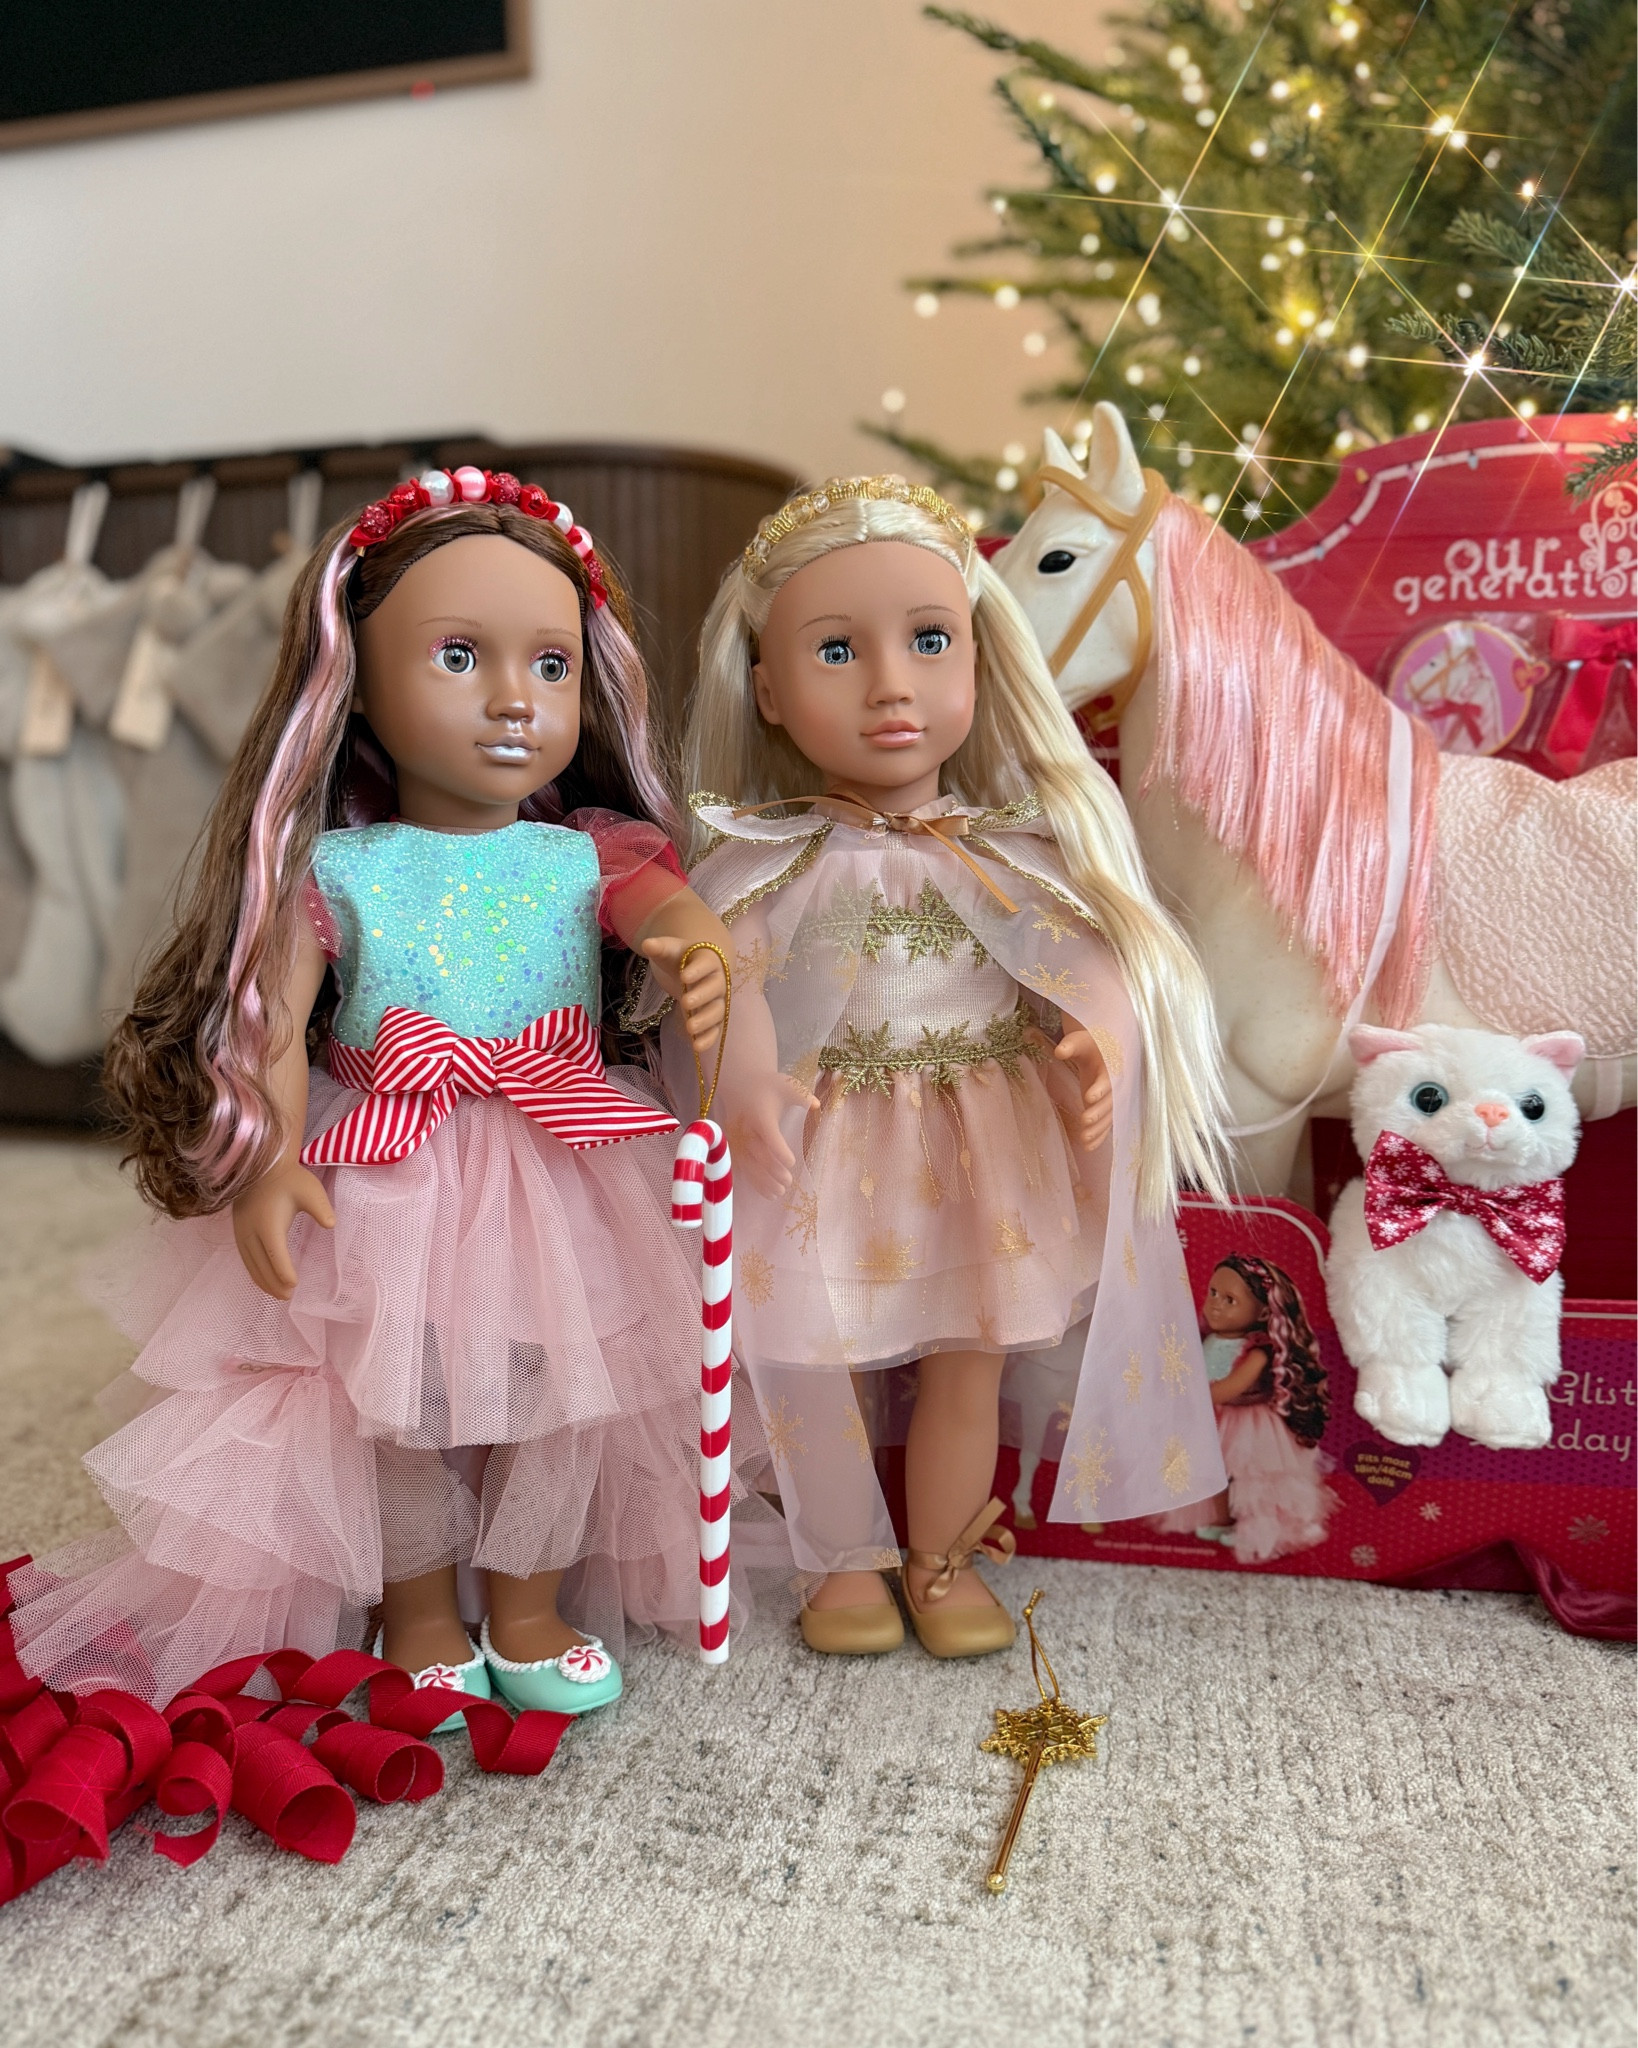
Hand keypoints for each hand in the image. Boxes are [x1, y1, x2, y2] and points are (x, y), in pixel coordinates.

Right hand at [232, 1160, 335, 1298]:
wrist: (264, 1167)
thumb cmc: (291, 1180)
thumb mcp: (311, 1191)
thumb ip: (321, 1208)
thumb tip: (331, 1224)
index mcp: (268, 1223)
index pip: (275, 1254)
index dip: (283, 1272)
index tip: (294, 1284)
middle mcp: (250, 1231)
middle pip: (260, 1265)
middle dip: (273, 1283)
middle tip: (288, 1297)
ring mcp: (241, 1232)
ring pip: (250, 1264)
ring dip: (262, 1281)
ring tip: (278, 1294)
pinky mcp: (238, 1232)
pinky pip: (245, 1258)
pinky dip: (254, 1272)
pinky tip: (264, 1280)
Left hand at [640, 934, 725, 1060]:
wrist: (693, 968)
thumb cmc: (681, 958)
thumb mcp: (670, 950)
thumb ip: (660, 947)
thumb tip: (647, 944)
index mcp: (709, 960)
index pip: (706, 964)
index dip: (697, 970)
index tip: (683, 976)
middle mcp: (718, 981)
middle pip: (715, 989)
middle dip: (701, 996)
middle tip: (685, 1002)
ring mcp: (717, 1001)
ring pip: (717, 1011)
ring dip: (705, 1020)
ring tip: (690, 1028)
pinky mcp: (713, 1018)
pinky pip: (715, 1029)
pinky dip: (708, 1038)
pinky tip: (696, 1047)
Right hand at [726, 1072, 818, 1200]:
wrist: (739, 1083)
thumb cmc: (768, 1086)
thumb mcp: (786, 1084)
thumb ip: (802, 1094)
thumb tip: (817, 1104)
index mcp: (760, 1114)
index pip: (768, 1134)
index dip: (778, 1150)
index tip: (792, 1162)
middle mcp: (745, 1128)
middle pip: (757, 1153)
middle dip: (772, 1169)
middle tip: (788, 1181)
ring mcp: (736, 1139)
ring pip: (748, 1164)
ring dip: (762, 1180)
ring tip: (780, 1192)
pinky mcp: (732, 1147)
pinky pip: (742, 1167)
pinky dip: (754, 1182)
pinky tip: (768, 1194)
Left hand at [1054, 1028, 1113, 1152]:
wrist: (1101, 1050)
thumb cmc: (1089, 1045)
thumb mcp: (1080, 1041)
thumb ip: (1070, 1045)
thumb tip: (1059, 1052)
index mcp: (1110, 1068)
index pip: (1108, 1080)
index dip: (1100, 1089)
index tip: (1088, 1097)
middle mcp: (1114, 1086)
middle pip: (1109, 1103)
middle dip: (1098, 1113)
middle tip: (1085, 1121)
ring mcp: (1110, 1100)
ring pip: (1108, 1118)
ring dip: (1098, 1130)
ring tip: (1084, 1140)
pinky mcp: (1105, 1109)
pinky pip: (1105, 1125)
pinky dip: (1098, 1136)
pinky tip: (1088, 1147)